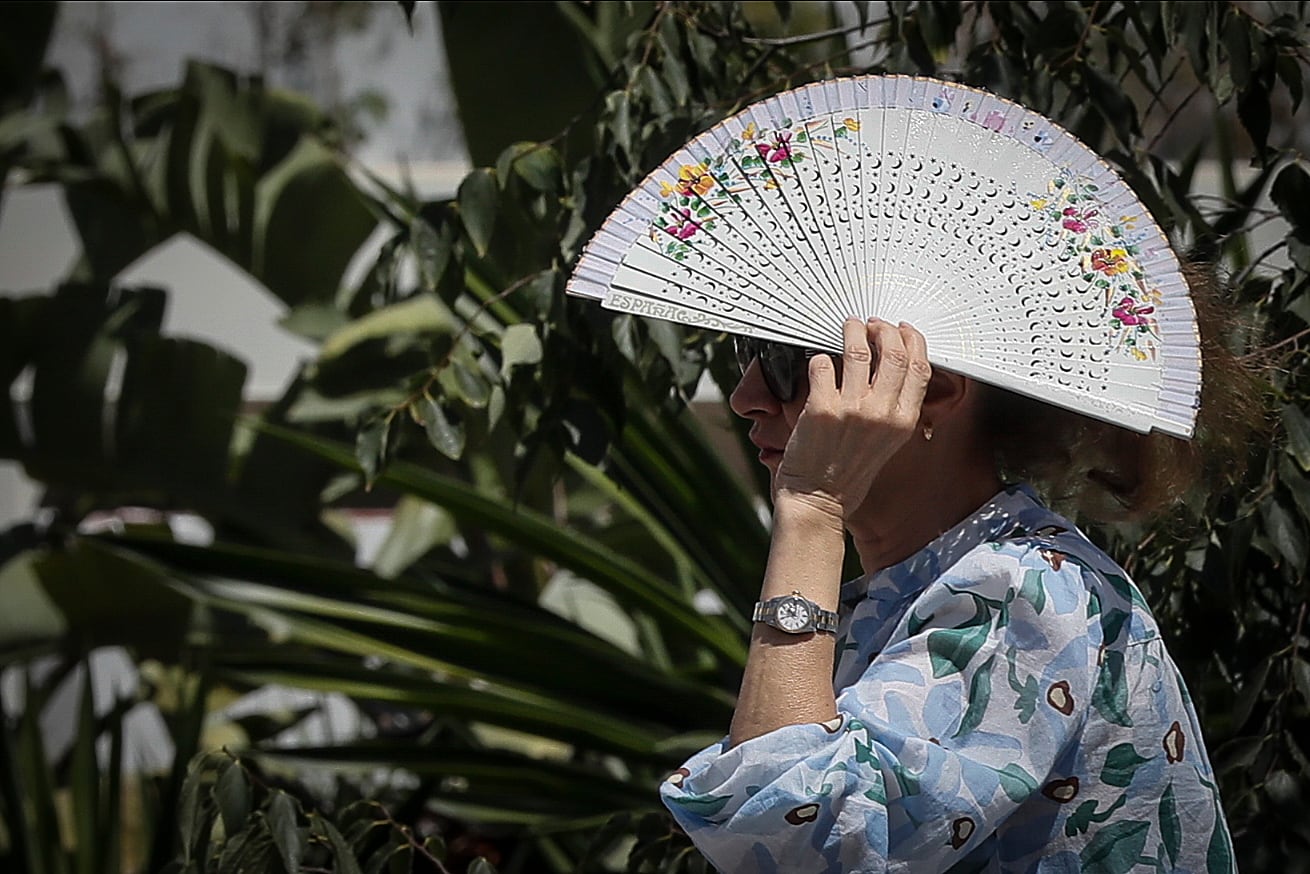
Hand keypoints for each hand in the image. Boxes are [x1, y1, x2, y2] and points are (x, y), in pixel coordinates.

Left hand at [774, 317, 931, 521]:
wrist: (817, 500)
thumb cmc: (847, 474)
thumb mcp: (886, 442)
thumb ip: (892, 408)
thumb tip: (888, 368)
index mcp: (903, 421)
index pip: (920, 368)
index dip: (913, 341)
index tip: (903, 330)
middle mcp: (882, 414)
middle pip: (894, 353)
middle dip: (884, 330)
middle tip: (871, 326)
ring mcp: (852, 410)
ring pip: (859, 351)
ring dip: (853, 332)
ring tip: (848, 328)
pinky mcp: (822, 408)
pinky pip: (824, 365)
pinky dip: (821, 357)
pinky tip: (820, 361)